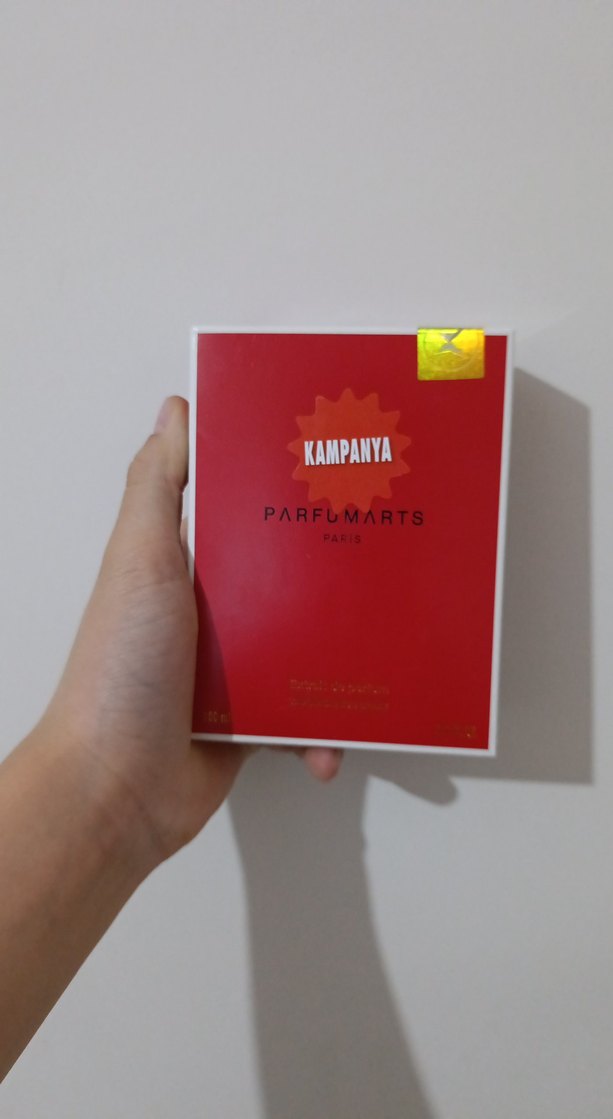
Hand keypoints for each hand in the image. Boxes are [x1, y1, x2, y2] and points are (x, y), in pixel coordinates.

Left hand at [44, 396, 341, 866]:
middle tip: (389, 558)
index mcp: (184, 567)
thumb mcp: (139, 560)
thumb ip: (159, 487)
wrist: (115, 786)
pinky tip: (332, 741)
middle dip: (337, 577)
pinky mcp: (250, 723)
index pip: (246, 516)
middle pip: (289, 580)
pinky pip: (304, 715)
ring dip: (343, 659)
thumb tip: (178, 410)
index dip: (289, 492)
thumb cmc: (121, 667)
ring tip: (383, 657)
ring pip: (307, 648)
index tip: (341, 474)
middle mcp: (210, 614)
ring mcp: (233, 671)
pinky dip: (323, 730)